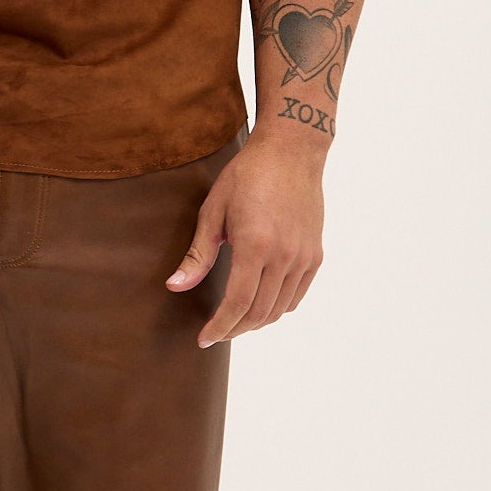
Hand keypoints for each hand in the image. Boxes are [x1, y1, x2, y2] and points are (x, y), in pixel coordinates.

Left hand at [165, 134, 323, 346]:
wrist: (291, 152)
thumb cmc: (247, 176)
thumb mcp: (213, 211)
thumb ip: (198, 254)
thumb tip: (175, 286)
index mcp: (255, 245)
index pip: (237, 304)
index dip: (219, 327)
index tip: (204, 339)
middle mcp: (284, 256)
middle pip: (258, 312)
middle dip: (234, 329)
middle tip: (215, 333)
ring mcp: (304, 257)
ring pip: (279, 309)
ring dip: (255, 322)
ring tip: (234, 322)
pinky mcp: (315, 254)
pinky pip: (296, 295)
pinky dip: (277, 308)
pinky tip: (260, 305)